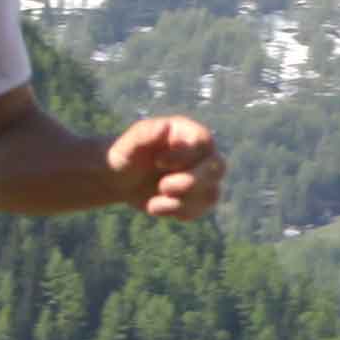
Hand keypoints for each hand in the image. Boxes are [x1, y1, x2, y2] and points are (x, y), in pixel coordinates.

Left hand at [105, 114, 222, 221]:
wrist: (122, 178)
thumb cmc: (127, 154)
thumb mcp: (130, 143)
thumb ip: (146, 133)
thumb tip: (164, 127)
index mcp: (189, 134)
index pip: (203, 143)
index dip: (184, 156)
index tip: (157, 162)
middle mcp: (202, 155)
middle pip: (217, 168)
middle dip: (190, 182)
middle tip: (162, 187)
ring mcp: (204, 178)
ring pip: (211, 193)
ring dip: (183, 203)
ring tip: (153, 205)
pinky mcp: (199, 198)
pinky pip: (202, 209)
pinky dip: (179, 212)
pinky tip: (157, 207)